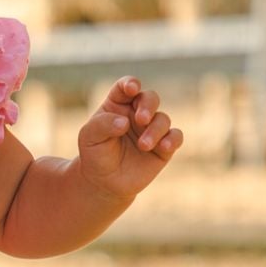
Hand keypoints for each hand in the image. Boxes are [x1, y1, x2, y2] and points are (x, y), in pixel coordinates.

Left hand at [78, 76, 182, 201]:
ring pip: (163, 119)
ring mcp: (152, 129)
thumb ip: (103, 125)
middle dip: (148, 105)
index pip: (126, 87)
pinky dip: (173, 139)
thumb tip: (124, 122)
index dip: (130, 84)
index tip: (132, 89)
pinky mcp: (163, 147)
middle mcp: (137, 113)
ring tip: (143, 146)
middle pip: (150, 98)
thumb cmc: (95, 154)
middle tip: (141, 119)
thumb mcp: (90, 137)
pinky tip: (164, 147)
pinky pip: (175, 137)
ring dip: (155, 130)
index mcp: (117, 104)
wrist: (104, 182)